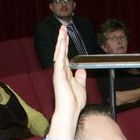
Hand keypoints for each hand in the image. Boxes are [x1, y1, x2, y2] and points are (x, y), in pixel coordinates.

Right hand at [47, 25, 86, 139]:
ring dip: (60, 42)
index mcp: (65, 74)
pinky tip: (62, 42)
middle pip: (61, 52)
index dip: (65, 45)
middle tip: (62, 28)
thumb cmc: (74, 102)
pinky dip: (61, 50)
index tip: (66, 35)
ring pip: (59, 54)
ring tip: (62, 31)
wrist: (70, 111)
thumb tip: (81, 69)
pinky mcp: (58, 76)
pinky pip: (59, 60)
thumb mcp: (81, 86)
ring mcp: (58, 73)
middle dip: (62, 40)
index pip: (65, 56)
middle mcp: (60, 72)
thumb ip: (80, 77)